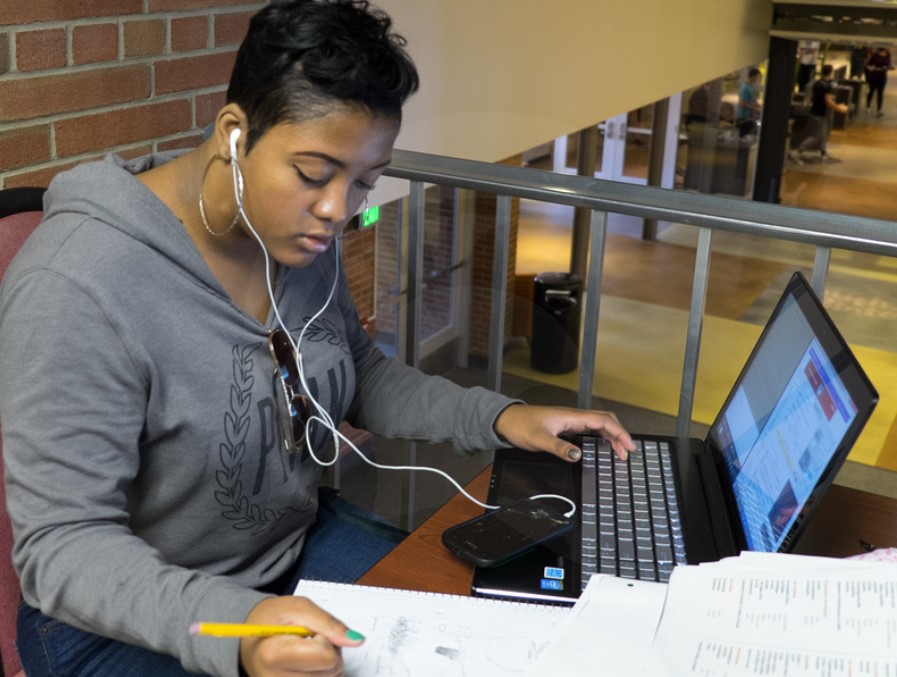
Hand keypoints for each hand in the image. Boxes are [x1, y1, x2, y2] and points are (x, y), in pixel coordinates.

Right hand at [240, 596, 363, 676]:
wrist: (250, 641)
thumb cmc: (271, 620)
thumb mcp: (299, 608)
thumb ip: (329, 624)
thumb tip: (356, 640)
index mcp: (274, 656)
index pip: (325, 655)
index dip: (325, 638)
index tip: (310, 633)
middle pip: (333, 670)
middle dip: (330, 651)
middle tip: (308, 640)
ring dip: (328, 664)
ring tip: (307, 652)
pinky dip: (323, 674)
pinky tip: (309, 665)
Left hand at [494, 404, 635, 461]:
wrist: (506, 420)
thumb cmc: (520, 426)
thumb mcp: (538, 440)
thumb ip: (558, 447)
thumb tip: (578, 455)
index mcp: (571, 417)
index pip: (603, 421)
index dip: (619, 433)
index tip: (628, 447)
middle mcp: (573, 416)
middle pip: (605, 421)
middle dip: (619, 435)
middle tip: (626, 453)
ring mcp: (570, 420)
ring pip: (599, 424)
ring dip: (611, 436)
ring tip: (618, 452)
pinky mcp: (566, 426)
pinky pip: (590, 429)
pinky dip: (601, 436)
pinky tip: (602, 446)